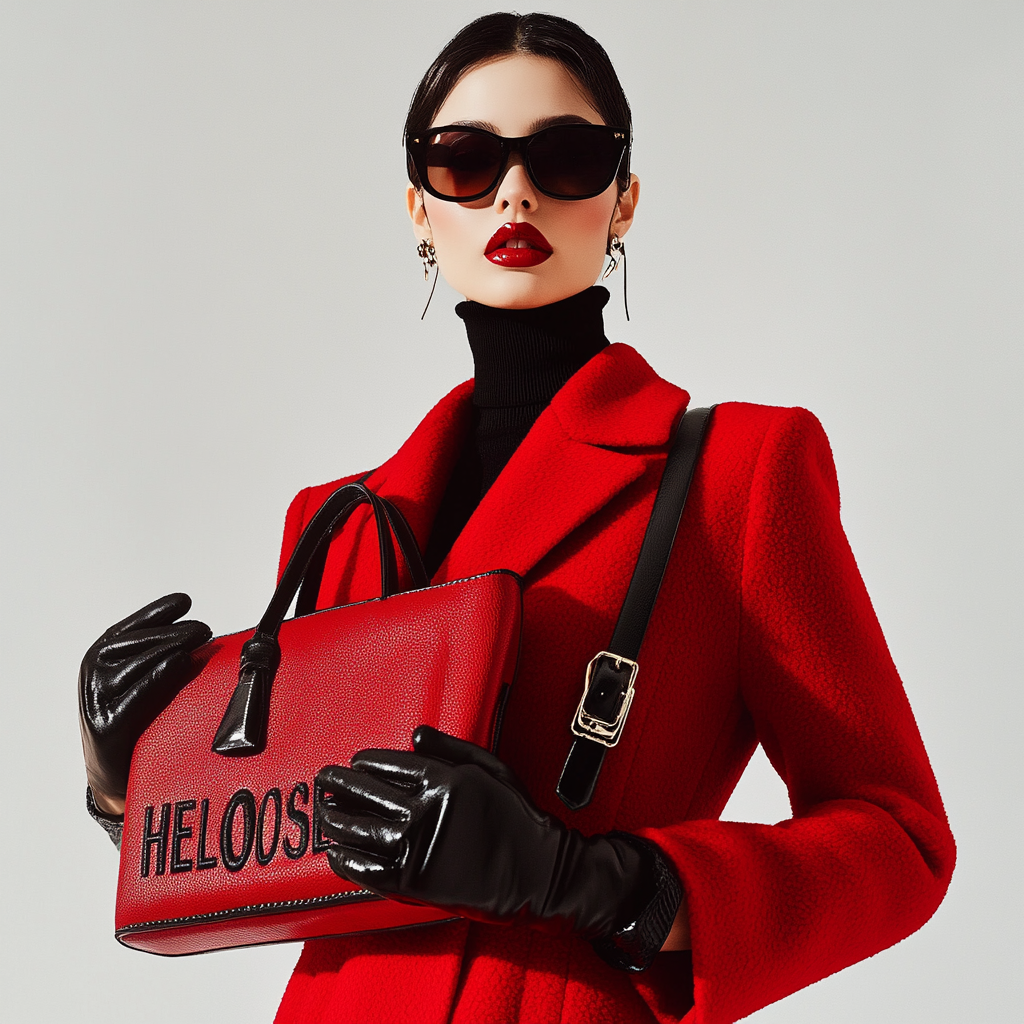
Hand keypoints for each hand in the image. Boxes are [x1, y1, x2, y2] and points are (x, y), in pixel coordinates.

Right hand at [79, 593, 210, 813]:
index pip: (132, 627)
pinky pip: (138, 693)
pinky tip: (181, 661)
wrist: (115, 777)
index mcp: (100, 657)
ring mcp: (98, 698)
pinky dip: (161, 674)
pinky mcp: (107, 724)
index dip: (158, 612)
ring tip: (201, 636)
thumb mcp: (139, 681)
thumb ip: (158, 656)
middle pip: (140, 642)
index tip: (185, 601)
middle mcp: (94, 673)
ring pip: (141, 661)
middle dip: (175, 630)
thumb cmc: (136, 721)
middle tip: (205, 627)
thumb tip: (201, 632)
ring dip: (174, 645)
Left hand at [317, 726, 679, 966]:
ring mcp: (415, 848)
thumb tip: (416, 735)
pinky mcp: (412, 883)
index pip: (388, 765)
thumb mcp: (490, 768)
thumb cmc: (517, 819)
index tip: (354, 762)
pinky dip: (347, 860)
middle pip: (366, 793)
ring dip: (336, 819)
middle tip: (323, 779)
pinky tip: (336, 852)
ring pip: (359, 830)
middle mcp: (422, 811)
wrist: (534, 873)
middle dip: (339, 784)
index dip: (365, 763)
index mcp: (441, 780)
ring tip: (324, 812)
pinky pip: (367, 870)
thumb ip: (450, 748)